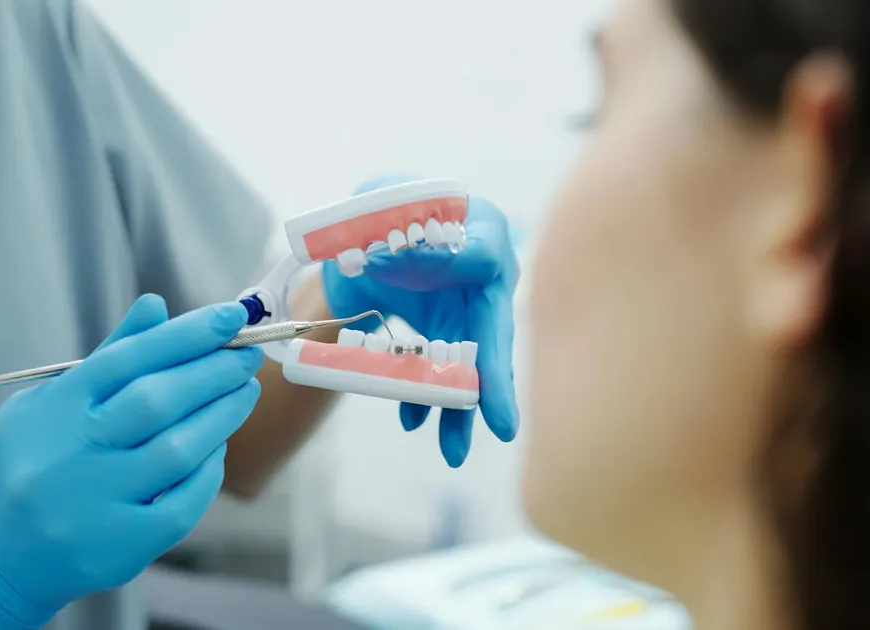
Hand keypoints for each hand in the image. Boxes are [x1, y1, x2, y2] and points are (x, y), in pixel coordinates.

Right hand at [0, 295, 262, 629]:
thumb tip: (157, 305)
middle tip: (248, 354)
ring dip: (221, 416)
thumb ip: (108, 356)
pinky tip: (218, 447)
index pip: (128, 359)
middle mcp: (70, 454)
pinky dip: (208, 471)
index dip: (186, 334)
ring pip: (177, 451)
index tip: (232, 316)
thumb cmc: (35, 463)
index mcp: (53, 409)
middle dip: (213, 371)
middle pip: (156, 401)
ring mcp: (93, 504)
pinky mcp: (118, 547)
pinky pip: (182, 503)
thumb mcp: (51, 402)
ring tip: (244, 392)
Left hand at [321, 174, 518, 467]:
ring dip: (458, 411)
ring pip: (470, 368)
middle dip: (494, 383)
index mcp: (483, 230)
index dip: (448, 266)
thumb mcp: (380, 199)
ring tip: (453, 454)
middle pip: (494, 333)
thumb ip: (384, 215)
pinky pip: (439, 375)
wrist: (367, 236)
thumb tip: (384, 257)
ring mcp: (468, 313)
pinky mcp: (443, 338)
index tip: (399, 267)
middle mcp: (487, 278)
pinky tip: (410, 420)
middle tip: (502, 427)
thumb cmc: (385, 207)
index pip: (482, 254)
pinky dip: (422, 400)